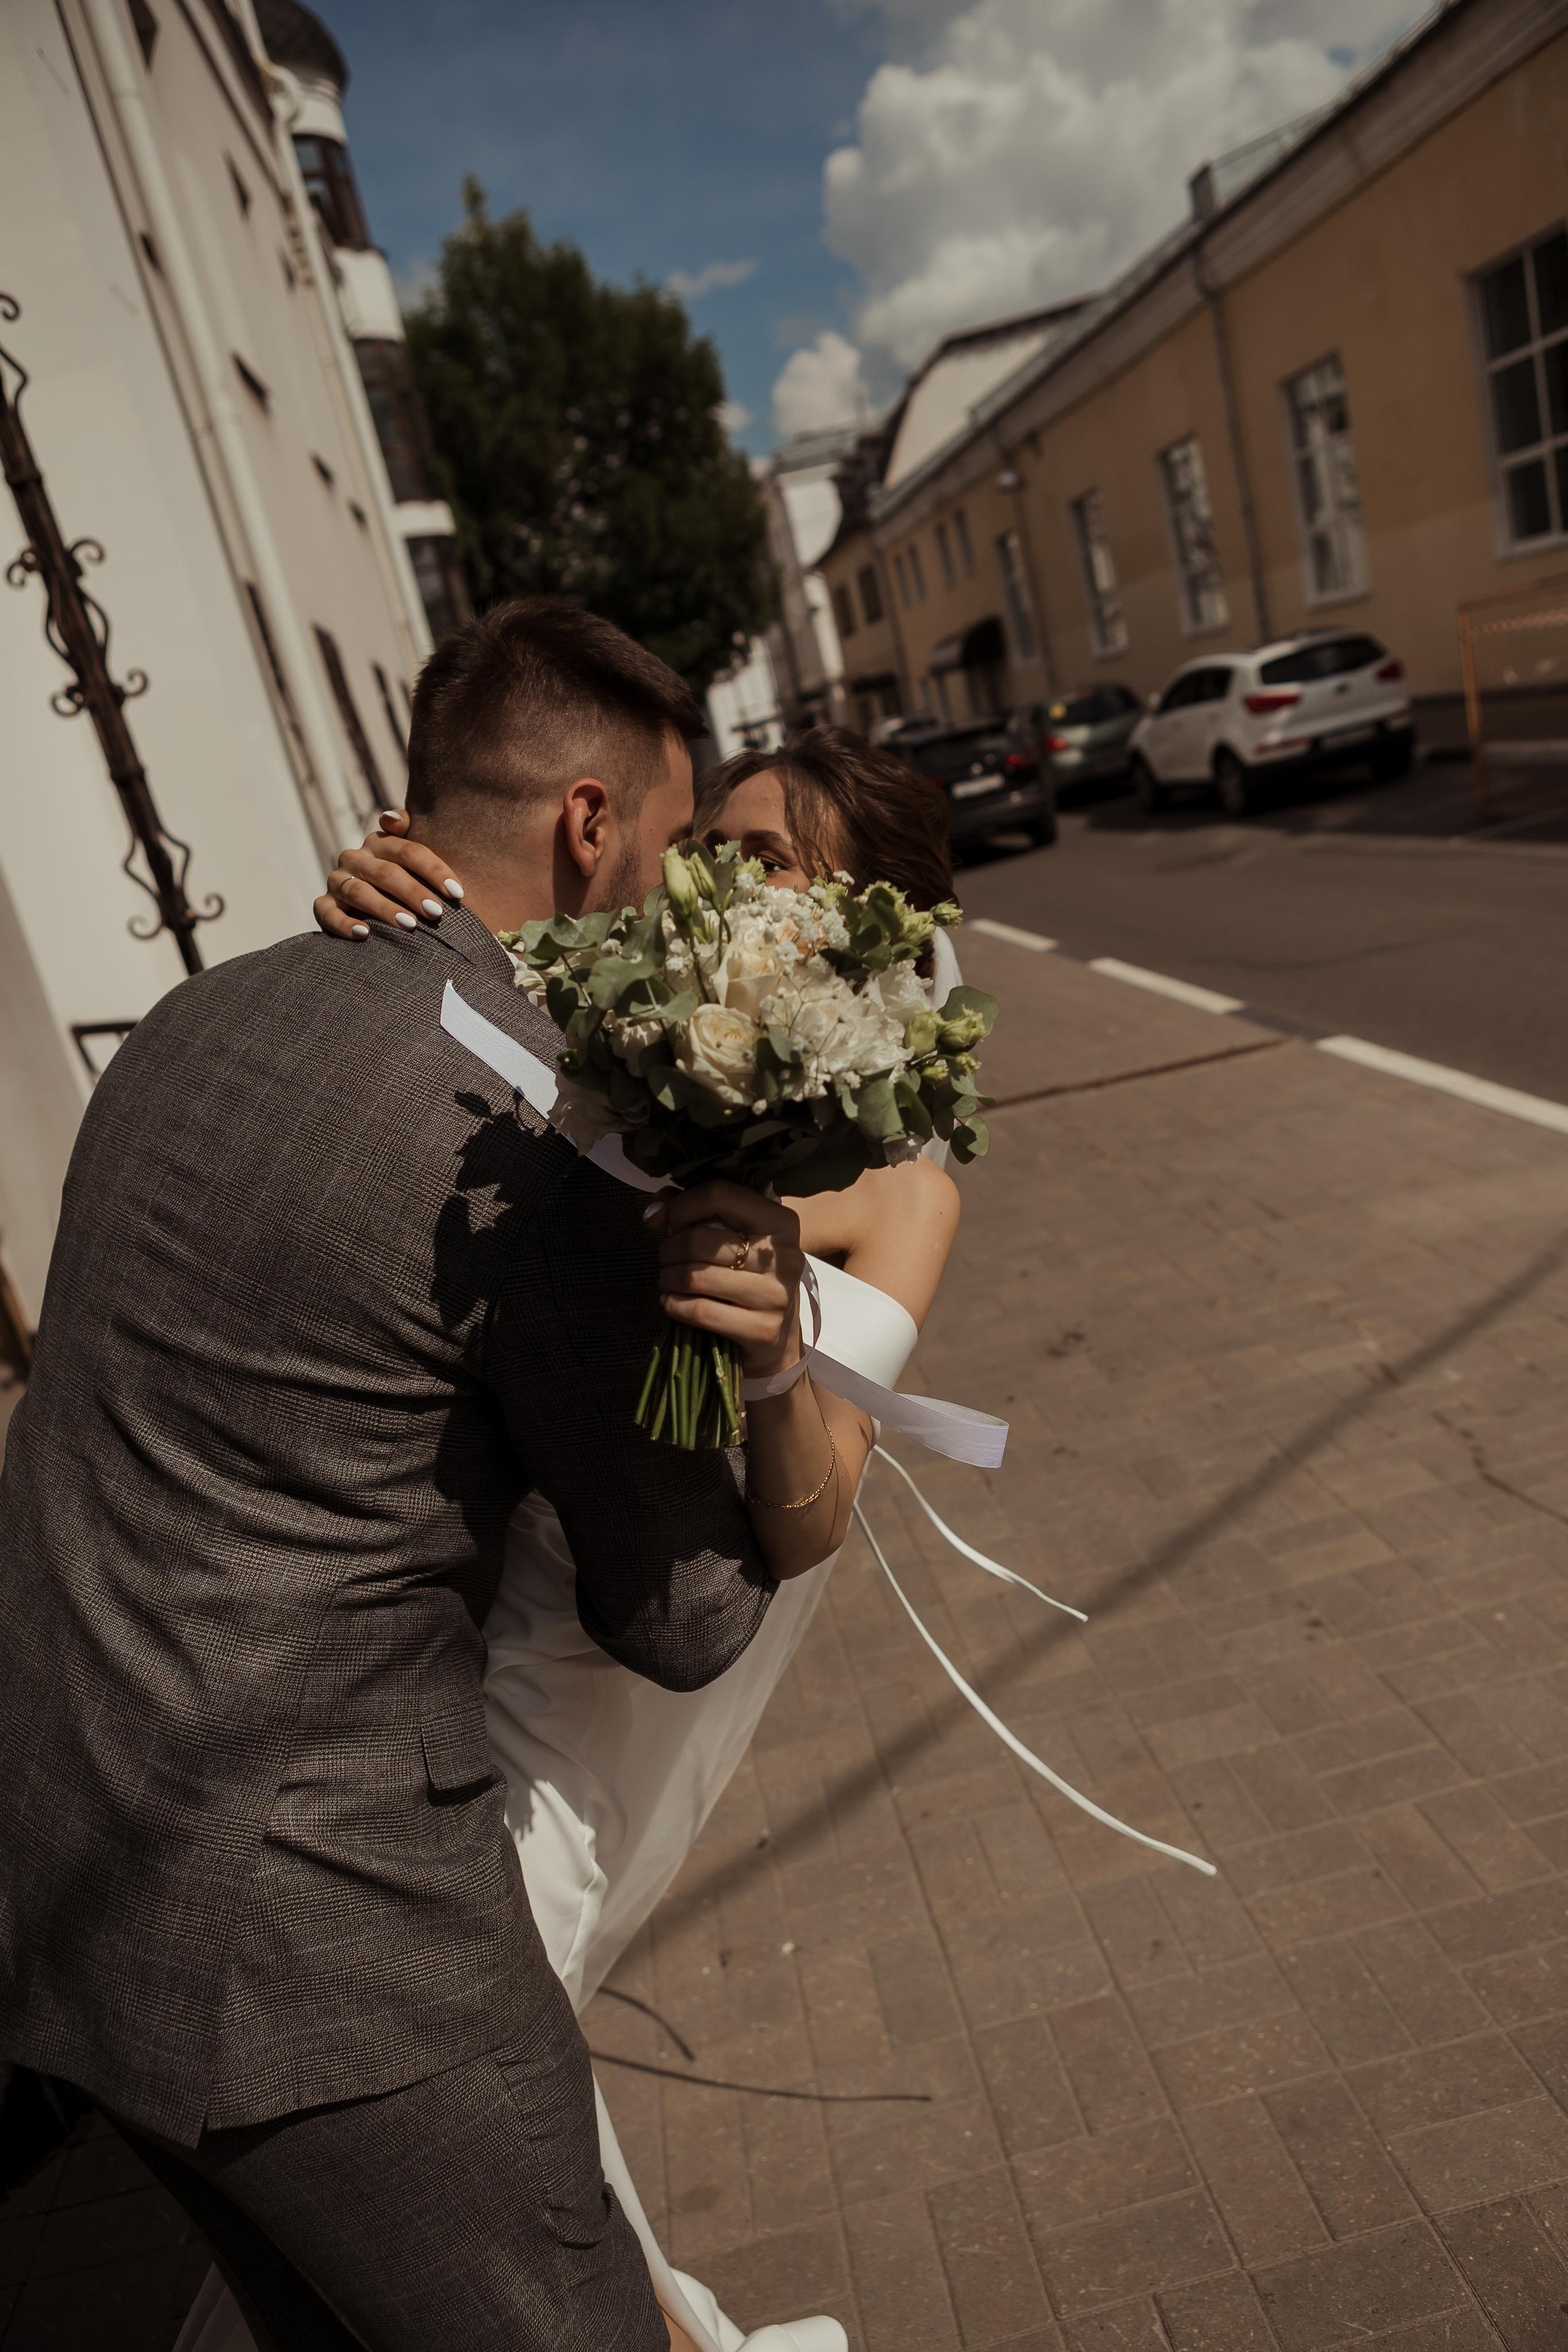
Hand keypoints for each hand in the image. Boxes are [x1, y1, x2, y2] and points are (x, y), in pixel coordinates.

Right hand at [312, 809, 464, 939]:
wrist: (368, 904)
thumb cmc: (401, 879)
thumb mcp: (410, 855)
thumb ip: (409, 831)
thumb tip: (392, 819)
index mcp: (379, 842)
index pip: (409, 851)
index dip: (434, 870)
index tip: (457, 893)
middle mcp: (355, 858)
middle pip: (385, 872)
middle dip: (413, 892)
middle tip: (436, 912)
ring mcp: (337, 881)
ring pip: (358, 892)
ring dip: (384, 909)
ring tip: (409, 925)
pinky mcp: (324, 904)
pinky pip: (328, 913)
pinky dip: (344, 924)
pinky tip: (364, 933)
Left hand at [647, 1182, 803, 1376]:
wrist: (776, 1336)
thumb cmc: (745, 1275)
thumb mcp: (730, 1235)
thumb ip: (692, 1209)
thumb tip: (655, 1213)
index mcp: (780, 1221)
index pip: (719, 1195)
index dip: (682, 1206)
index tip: (668, 1221)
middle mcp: (784, 1256)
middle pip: (699, 1239)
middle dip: (669, 1249)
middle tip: (668, 1259)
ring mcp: (775, 1295)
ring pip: (694, 1276)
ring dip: (668, 1278)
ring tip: (669, 1281)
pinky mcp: (763, 1330)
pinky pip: (700, 1311)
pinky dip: (674, 1306)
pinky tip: (672, 1303)